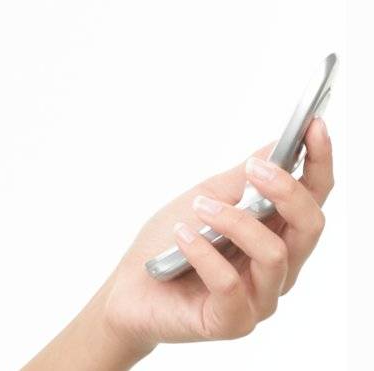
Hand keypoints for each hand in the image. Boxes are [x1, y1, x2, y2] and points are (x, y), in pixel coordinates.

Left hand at [96, 117, 333, 350]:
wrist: (128, 293)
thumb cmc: (168, 246)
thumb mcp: (202, 200)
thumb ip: (240, 181)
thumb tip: (276, 146)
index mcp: (276, 235)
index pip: (313, 198)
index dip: (319, 162)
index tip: (314, 125)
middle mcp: (277, 268)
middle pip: (310, 226)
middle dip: (287, 190)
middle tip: (254, 169)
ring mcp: (259, 298)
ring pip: (275, 254)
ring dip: (234, 221)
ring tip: (199, 208)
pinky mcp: (232, 321)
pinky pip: (230, 284)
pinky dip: (203, 253)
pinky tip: (182, 237)